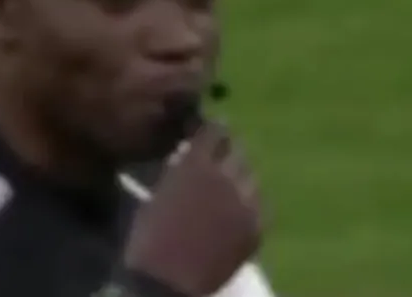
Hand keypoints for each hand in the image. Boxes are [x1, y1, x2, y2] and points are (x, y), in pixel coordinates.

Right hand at [123, 122, 262, 296]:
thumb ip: (181, 170)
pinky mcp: (257, 227)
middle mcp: (226, 176)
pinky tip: (239, 212)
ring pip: (251, 177)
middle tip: (222, 158)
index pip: (216, 130)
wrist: (168, 281)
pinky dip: (250, 204)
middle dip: (229, 151)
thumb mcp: (160, 192)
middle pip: (238, 150)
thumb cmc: (151, 237)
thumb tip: (190, 155)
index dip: (214, 130)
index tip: (211, 132)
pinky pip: (260, 206)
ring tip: (231, 187)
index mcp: (197, 164)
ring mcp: (246, 202)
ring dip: (241, 177)